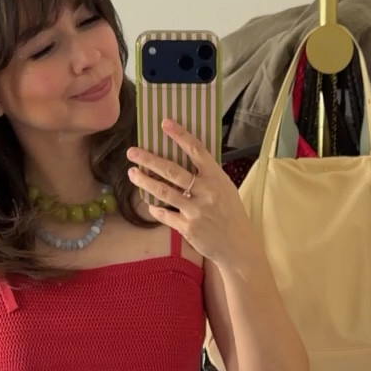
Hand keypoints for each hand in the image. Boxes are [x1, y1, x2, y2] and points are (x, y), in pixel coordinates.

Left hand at [126, 121, 258, 271]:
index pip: (196, 150)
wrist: (238, 246)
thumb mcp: (225, 189)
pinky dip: (155, 208)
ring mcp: (196, 210)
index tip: (164, 123)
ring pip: (162, 191)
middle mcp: (206, 192)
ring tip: (132, 173)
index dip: (180, 135)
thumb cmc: (231, 214)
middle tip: (132, 152)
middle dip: (148, 159)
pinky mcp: (187, 227)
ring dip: (144, 181)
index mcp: (216, 178)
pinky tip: (150, 204)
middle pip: (171, 170)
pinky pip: (164, 214)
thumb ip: (207, 176)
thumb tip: (184, 159)